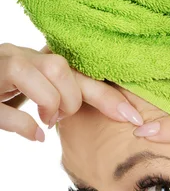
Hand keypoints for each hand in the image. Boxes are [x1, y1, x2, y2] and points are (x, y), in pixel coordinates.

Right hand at [0, 43, 142, 141]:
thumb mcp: (31, 93)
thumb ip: (57, 99)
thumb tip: (77, 121)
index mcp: (36, 60)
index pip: (80, 72)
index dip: (109, 95)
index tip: (134, 119)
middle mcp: (18, 56)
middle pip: (62, 68)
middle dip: (72, 100)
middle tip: (60, 117)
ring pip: (37, 73)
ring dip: (50, 104)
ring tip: (46, 120)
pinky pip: (4, 105)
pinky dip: (24, 124)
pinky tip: (34, 134)